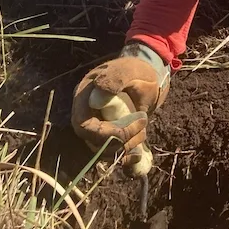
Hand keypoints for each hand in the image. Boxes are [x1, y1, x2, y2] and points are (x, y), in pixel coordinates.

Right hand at [71, 43, 169, 165]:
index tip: (129, 128)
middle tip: (141, 128)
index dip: (104, 134)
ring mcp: (98, 126)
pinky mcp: (109, 136)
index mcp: (85, 96)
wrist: (146, 76)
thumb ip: (115, 78)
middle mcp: (87, 114)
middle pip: (92, 142)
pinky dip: (125, 158)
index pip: (83, 125)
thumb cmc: (136, 70)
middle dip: (118, 142)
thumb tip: (99, 90)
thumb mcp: (128, 70)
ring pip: (103, 151)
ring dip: (125, 148)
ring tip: (143, 131)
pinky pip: (111, 154)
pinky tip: (138, 155)